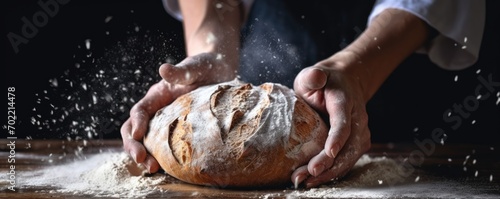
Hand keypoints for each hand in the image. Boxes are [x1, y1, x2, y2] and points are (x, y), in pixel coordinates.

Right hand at [120, 52, 236, 172]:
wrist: (220, 72)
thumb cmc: (204, 68)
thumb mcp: (194, 68)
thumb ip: (180, 71)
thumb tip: (163, 69)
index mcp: (156, 97)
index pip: (140, 111)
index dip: (137, 123)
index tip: (139, 134)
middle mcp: (157, 112)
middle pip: (135, 131)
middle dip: (134, 146)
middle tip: (142, 160)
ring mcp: (166, 125)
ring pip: (148, 143)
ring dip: (146, 156)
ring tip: (153, 169)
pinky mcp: (179, 134)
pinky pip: (166, 149)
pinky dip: (163, 160)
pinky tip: (170, 171)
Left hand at [291, 61, 370, 187]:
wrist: (345, 83)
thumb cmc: (324, 81)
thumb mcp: (313, 74)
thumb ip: (313, 76)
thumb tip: (315, 77)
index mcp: (345, 102)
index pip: (344, 122)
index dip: (337, 138)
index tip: (328, 152)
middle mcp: (358, 120)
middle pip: (349, 146)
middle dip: (330, 163)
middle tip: (308, 174)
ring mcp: (360, 133)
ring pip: (350, 157)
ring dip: (330, 172)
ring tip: (307, 181)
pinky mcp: (356, 143)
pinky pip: (347, 160)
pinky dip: (333, 172)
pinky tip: (315, 179)